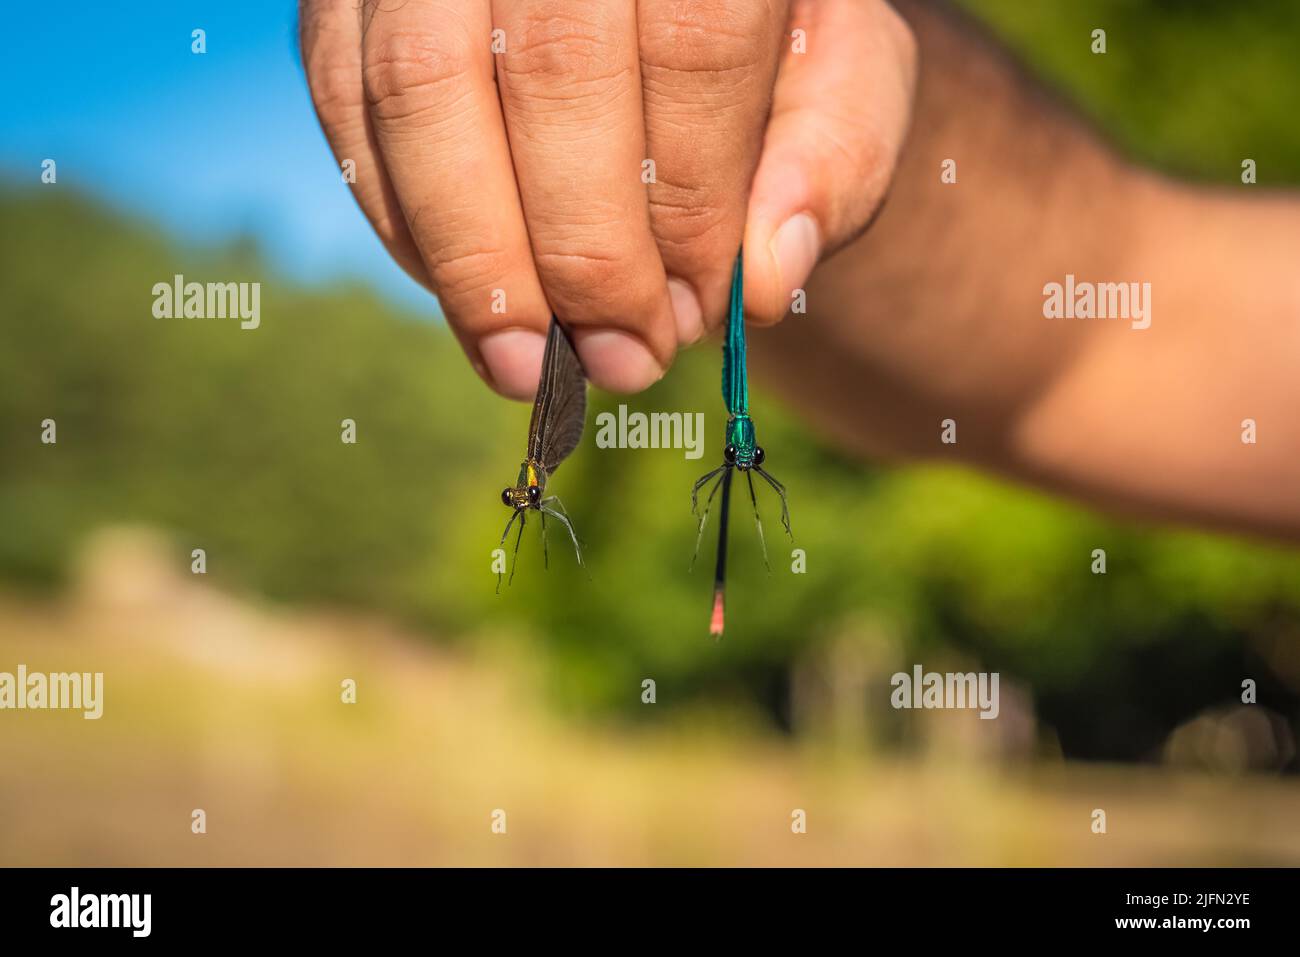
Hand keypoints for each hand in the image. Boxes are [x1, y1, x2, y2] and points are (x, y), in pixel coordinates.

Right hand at [300, 0, 915, 397]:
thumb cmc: (766, 40)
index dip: (690, 201)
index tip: (694, 312)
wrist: (660, 4)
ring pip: (422, 88)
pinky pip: (349, 109)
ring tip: (528, 367)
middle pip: (553, 66)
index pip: (694, 46)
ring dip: (476, 259)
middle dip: (586, 248)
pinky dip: (406, 225)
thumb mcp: (843, 81)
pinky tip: (473, 300)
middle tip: (620, 360)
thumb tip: (763, 283)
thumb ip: (828, 166)